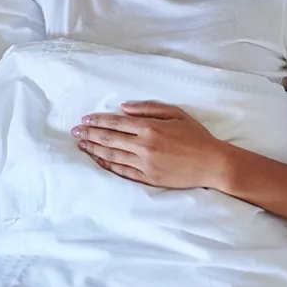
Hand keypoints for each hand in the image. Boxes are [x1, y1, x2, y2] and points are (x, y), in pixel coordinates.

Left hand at [71, 101, 229, 188]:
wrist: (212, 163)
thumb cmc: (196, 136)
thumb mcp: (176, 113)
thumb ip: (148, 108)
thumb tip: (123, 108)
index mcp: (150, 127)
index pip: (116, 123)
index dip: (98, 120)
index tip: (85, 119)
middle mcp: (144, 146)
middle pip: (109, 138)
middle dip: (89, 134)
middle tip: (74, 131)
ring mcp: (145, 164)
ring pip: (112, 155)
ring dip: (94, 149)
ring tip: (81, 144)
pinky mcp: (148, 178)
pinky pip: (122, 171)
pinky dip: (107, 165)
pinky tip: (98, 159)